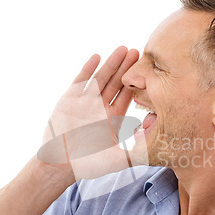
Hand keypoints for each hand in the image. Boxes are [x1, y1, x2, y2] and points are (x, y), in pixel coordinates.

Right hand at [38, 46, 146, 181]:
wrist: (59, 164)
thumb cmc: (88, 165)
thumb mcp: (117, 159)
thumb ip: (135, 150)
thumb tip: (155, 140)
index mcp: (113, 119)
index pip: (127, 96)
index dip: (136, 83)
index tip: (147, 70)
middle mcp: (100, 108)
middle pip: (116, 83)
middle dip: (126, 68)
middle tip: (139, 52)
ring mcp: (84, 102)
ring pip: (100, 78)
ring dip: (111, 64)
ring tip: (123, 49)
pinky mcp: (69, 99)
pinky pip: (80, 81)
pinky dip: (87, 69)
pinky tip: (96, 57)